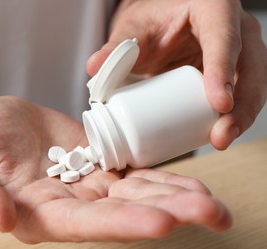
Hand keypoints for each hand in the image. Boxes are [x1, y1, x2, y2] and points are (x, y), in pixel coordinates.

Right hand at [0, 96, 230, 242]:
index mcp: (37, 214)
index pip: (84, 224)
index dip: (122, 223)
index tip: (162, 222)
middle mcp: (68, 206)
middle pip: (121, 214)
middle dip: (166, 213)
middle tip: (211, 213)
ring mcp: (86, 185)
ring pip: (134, 195)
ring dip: (173, 197)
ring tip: (211, 202)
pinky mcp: (96, 164)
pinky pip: (132, 173)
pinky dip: (160, 177)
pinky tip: (189, 181)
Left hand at [87, 0, 266, 149]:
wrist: (163, 18)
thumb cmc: (153, 19)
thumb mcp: (133, 29)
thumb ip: (115, 47)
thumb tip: (94, 67)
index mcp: (212, 7)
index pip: (224, 38)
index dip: (224, 71)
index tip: (218, 103)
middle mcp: (234, 27)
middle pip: (251, 67)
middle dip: (241, 105)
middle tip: (221, 135)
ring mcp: (239, 50)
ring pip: (253, 84)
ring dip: (241, 116)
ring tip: (220, 140)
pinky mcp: (234, 70)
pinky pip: (242, 93)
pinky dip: (234, 116)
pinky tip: (219, 134)